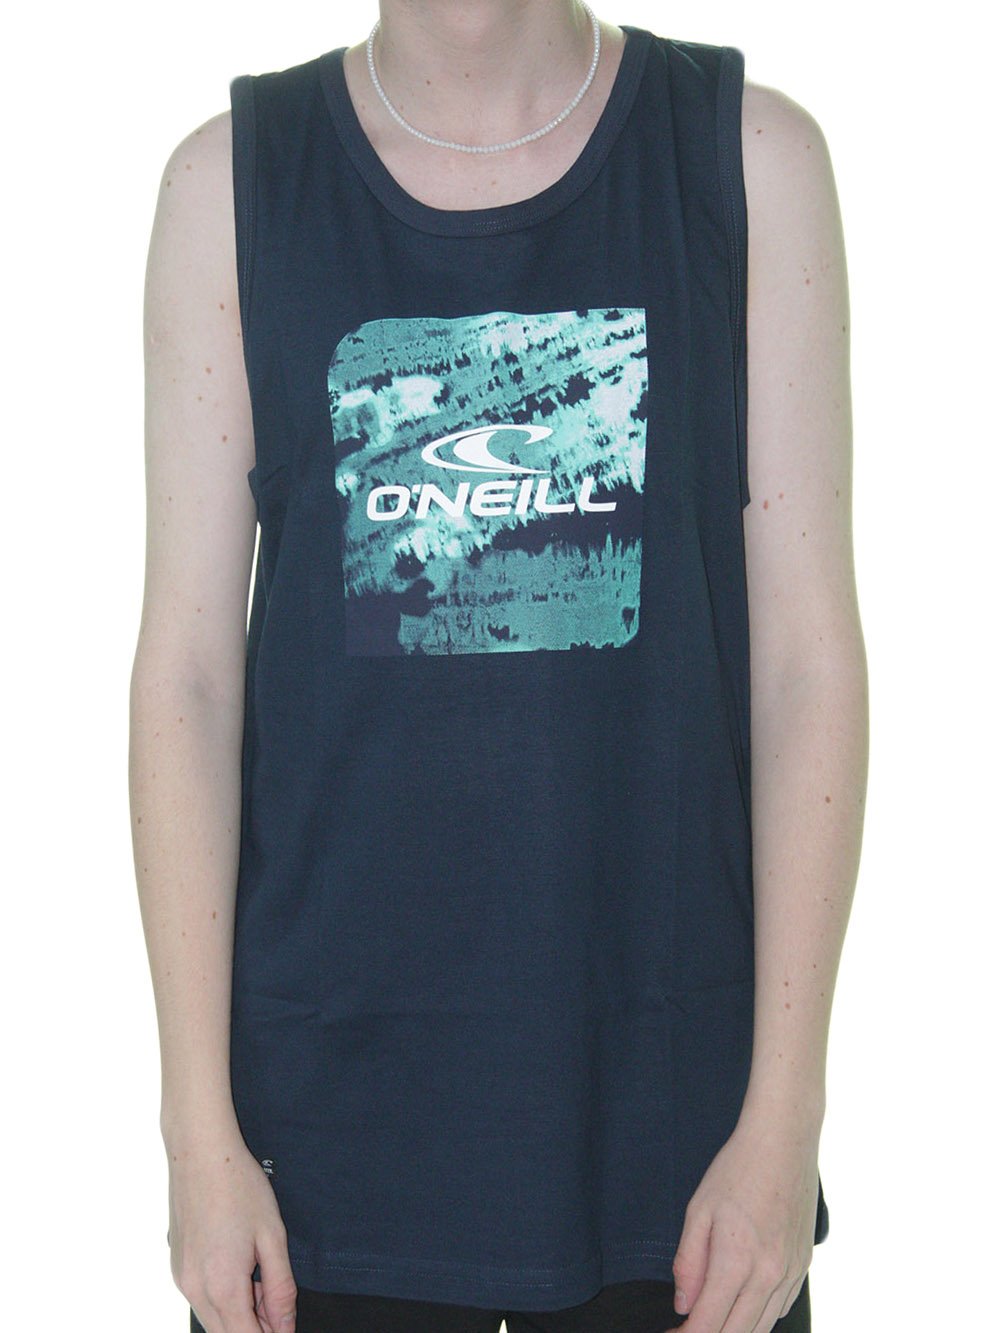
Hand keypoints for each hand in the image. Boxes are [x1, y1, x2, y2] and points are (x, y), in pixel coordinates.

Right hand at [167, 1129, 297, 1332]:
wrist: (200, 1152)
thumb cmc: (239, 1186)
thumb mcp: (272, 1236)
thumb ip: (280, 1288)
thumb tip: (284, 1326)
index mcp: (223, 1286)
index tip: (286, 1324)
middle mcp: (195, 1290)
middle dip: (256, 1328)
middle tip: (279, 1302)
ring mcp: (183, 1280)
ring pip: (214, 1319)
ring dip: (240, 1314)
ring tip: (261, 1277)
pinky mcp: (178, 1268)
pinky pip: (203, 1299)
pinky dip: (224, 1298)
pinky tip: (241, 1268)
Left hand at [668, 1111, 818, 1331]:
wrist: (784, 1140)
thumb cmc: (737, 1168)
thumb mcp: (698, 1209)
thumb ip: (689, 1262)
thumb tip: (683, 1306)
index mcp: (738, 1262)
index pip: (708, 1325)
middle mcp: (770, 1276)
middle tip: (685, 1328)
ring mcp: (792, 1273)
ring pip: (763, 1327)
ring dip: (734, 1330)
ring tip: (710, 1315)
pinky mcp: (803, 1265)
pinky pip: (781, 1308)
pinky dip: (759, 1316)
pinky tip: (741, 1302)